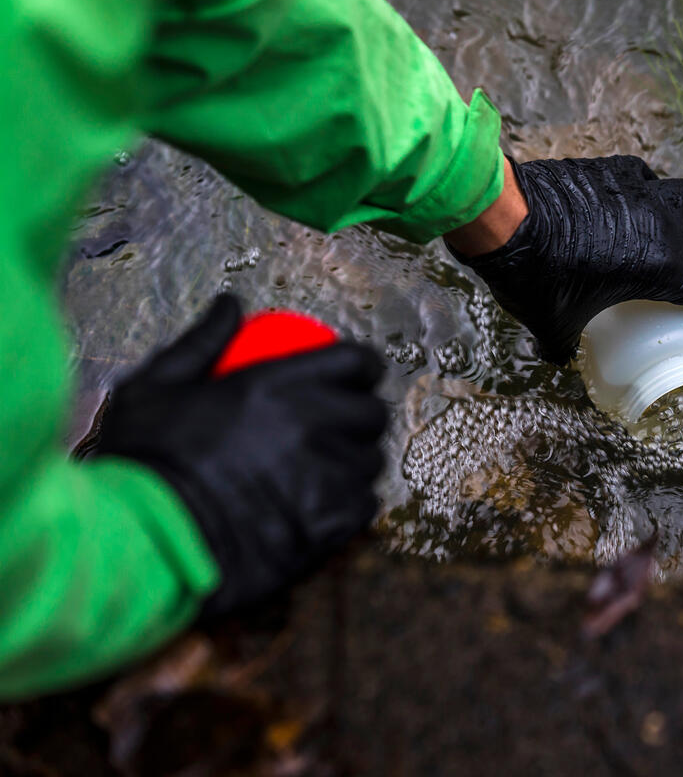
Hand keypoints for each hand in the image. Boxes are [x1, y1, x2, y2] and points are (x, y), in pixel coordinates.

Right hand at [95, 294, 387, 616]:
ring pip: (370, 461)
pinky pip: (364, 504)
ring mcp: (326, 476)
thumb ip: (201, 342)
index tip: (352, 377)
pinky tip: (321, 506)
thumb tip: (231, 305)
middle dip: (360, 416)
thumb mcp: (155, 388)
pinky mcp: (331, 524)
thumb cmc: (143, 463)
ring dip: (354, 461)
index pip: (355, 362)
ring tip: (323, 470)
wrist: (145, 544)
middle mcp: (311, 426)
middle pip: (372, 413)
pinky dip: (349, 503)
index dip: (361, 368)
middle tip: (335, 427)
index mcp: (275, 386)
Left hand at [446, 155, 682, 363]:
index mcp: (662, 268)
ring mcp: (641, 191)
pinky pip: (646, 179)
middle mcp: (663, 225)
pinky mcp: (614, 170)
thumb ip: (561, 346)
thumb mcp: (554, 325)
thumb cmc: (536, 277)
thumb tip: (555, 356)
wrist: (503, 219)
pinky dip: (650, 192)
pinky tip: (637, 202)